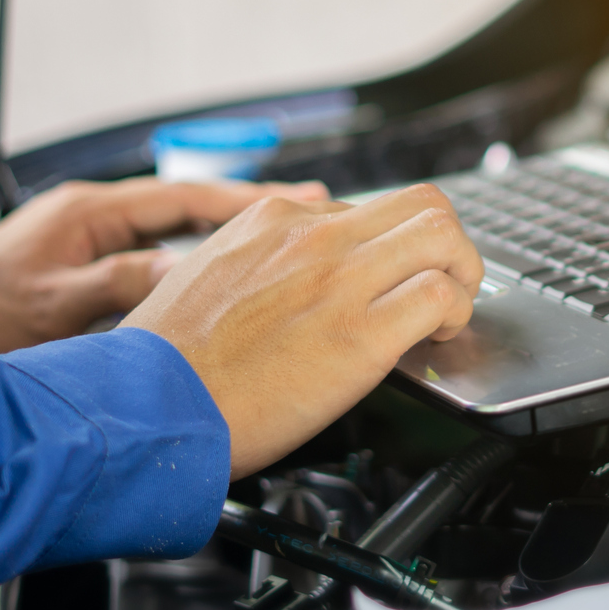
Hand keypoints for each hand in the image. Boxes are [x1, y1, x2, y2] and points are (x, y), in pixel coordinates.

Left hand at [0, 177, 328, 361]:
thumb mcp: (53, 304)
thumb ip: (119, 283)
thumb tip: (185, 272)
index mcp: (92, 213)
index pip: (186, 197)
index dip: (249, 199)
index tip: (304, 199)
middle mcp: (97, 217)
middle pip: (193, 207)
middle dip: (256, 211)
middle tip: (320, 213)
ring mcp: (95, 240)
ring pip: (179, 233)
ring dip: (231, 239)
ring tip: (291, 244)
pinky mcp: (90, 267)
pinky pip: (160, 257)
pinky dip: (199, 263)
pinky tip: (230, 280)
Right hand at [123, 184, 482, 477]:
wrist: (147, 405)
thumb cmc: (165, 360)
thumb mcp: (201, 275)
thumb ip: (253, 262)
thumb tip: (284, 277)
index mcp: (272, 220)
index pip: (364, 208)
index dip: (388, 247)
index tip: (388, 278)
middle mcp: (312, 237)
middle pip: (421, 204)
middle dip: (446, 244)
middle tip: (443, 283)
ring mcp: (339, 281)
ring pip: (442, 234)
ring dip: (462, 273)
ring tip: (448, 310)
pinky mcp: (360, 335)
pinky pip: (441, 297)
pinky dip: (454, 315)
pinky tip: (433, 340)